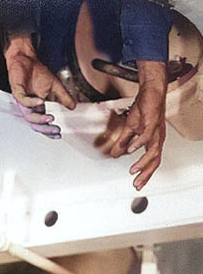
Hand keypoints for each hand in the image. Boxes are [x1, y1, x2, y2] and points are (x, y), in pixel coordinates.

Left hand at [4, 35, 76, 137]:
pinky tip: (41, 101)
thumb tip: (73, 106)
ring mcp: (22, 100)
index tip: (58, 134)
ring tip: (50, 117)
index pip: (42, 123)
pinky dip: (32, 103)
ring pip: (29, 116)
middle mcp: (29, 107)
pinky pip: (23, 100)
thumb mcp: (55, 86)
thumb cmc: (36, 72)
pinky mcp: (17, 91)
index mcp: (37, 107)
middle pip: (35, 124)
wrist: (25, 58)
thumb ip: (64, 97)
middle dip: (46, 129)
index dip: (49, 130)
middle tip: (55, 130)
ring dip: (40, 118)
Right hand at [95, 60, 166, 189]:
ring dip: (143, 162)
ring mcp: (156, 130)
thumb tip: (116, 154)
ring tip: (134, 170)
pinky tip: (131, 151)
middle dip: (146, 174)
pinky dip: (139, 144)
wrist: (151, 90)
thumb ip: (123, 142)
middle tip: (137, 183)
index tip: (137, 183)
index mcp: (152, 140)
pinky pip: (146, 136)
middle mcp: (157, 137)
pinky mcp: (152, 121)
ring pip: (153, 151)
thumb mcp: (130, 128)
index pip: (151, 161)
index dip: (145, 173)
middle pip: (154, 160)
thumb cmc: (145, 107)